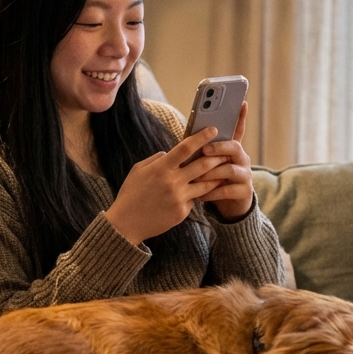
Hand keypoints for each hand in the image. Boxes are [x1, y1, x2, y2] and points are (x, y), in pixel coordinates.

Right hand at [105, 127, 228, 244]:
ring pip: (206, 184)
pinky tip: (202, 192)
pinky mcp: (182, 212)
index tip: (213, 130)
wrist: (126, 223)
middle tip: (226, 152)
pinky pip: (195, 199)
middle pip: (203, 165)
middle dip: (217, 157)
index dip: (201, 137)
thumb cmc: (130, 194)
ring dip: (216, 176)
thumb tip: (169, 153)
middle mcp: (172, 182)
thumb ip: (156, 159)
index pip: (186, 148)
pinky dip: (197, 194)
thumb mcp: (138, 170)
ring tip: (223, 171)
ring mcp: (179, 198)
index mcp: (161, 168)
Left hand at [192, 102, 253, 220]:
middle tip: (204, 149)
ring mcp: (245, 175)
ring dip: (211, 173)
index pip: (238, 129)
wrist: (229, 206)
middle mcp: (242, 159)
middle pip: (234, 147)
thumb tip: (185, 138)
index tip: (242, 102)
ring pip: (229, 170)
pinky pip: (227, 190)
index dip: (241, 116)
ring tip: (195, 178)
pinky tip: (199, 196)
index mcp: (232, 149)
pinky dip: (211, 192)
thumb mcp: (208, 164)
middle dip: (219, 147)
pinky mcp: (244, 192)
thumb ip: (201, 151)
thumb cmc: (213, 180)